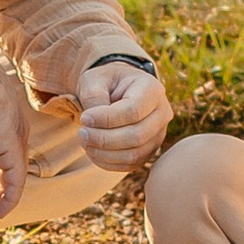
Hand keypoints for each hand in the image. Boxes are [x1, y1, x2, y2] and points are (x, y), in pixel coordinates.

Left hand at [76, 55, 171, 173]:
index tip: (84, 118)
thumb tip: (93, 123)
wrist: (115, 91)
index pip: (133, 111)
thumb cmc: (105, 82)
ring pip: (134, 154)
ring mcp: (158, 135)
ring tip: (85, 141)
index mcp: (152, 89)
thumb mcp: (95, 79)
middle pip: (136, 136)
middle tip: (81, 133)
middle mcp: (162, 113)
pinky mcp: (149, 151)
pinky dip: (108, 162)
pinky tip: (92, 151)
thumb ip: (94, 96)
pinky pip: (130, 164)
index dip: (106, 119)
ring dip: (104, 153)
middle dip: (104, 139)